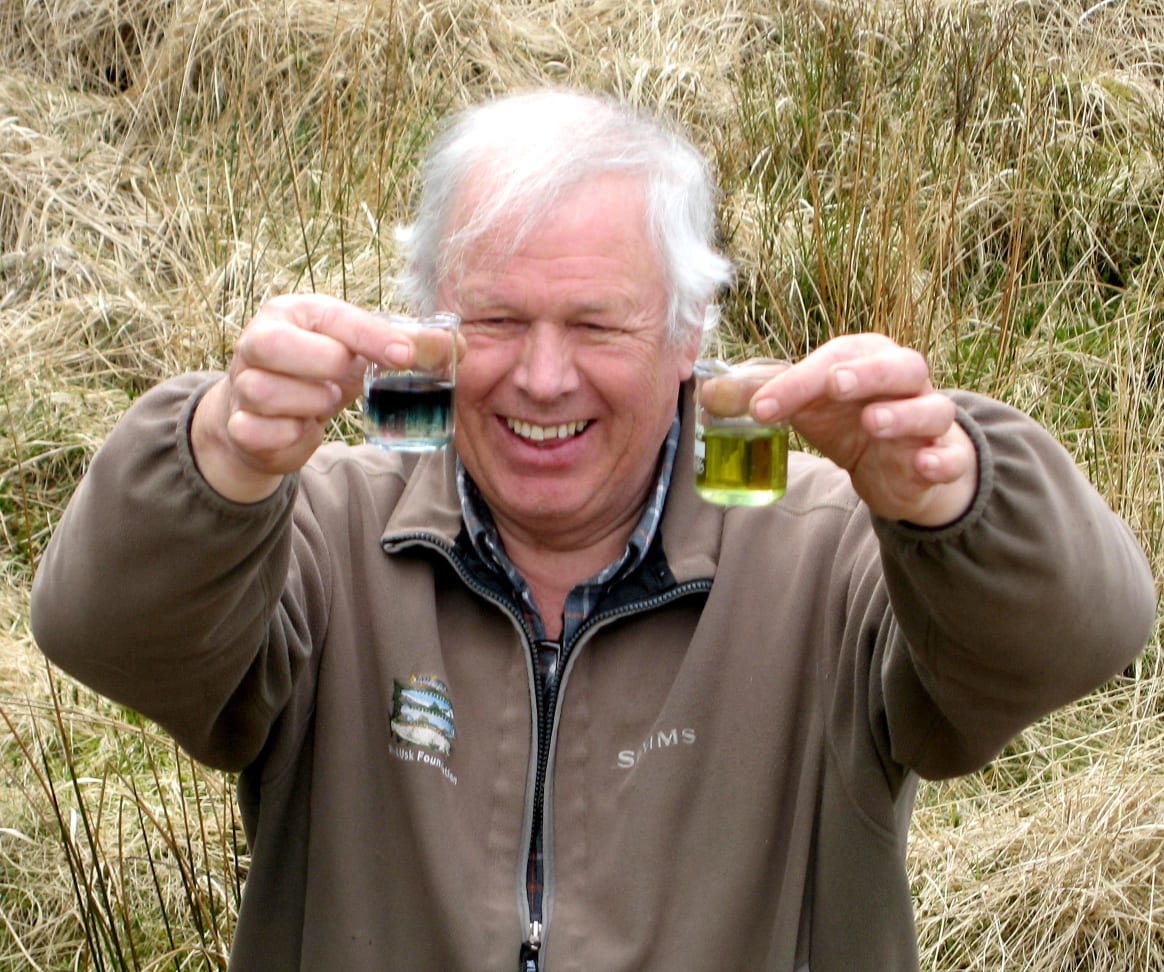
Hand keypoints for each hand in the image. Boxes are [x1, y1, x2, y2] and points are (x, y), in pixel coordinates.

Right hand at [191, 294, 461, 502]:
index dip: (371, 336)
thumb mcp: (363, 352)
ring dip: (308, 405)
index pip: (331, 317)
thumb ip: (410, 346)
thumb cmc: (323, 371)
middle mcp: (259, 340)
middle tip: (344, 380)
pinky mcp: (239, 423)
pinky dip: (289, 436)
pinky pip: (258, 432)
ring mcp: (242, 382)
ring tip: (324, 402)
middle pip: (273, 345)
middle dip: (320, 365)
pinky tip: (302, 428)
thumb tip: (459, 346)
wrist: (270, 414)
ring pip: (266, 392)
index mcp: (295, 312)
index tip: (405, 355)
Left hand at [749, 334, 977, 525]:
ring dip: (903, 414)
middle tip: (833, 385)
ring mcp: (929, 419)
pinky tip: (923, 463)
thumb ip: (764, 396)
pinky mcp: (944, 457)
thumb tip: (708, 393)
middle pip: (898, 366)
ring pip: (931, 408)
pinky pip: (950, 456)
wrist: (903, 463)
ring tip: (873, 423)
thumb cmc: (852, 418)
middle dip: (866, 373)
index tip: (760, 408)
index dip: (796, 382)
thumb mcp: (806, 406)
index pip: (834, 359)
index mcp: (867, 358)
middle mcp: (904, 382)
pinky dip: (940, 458)